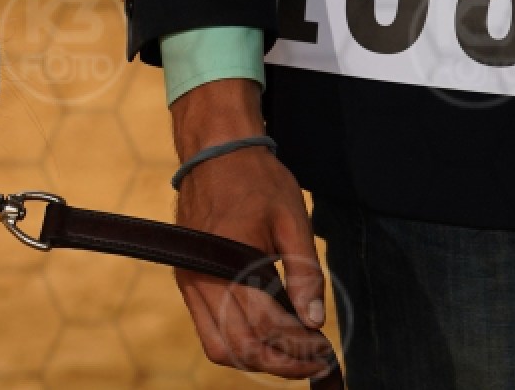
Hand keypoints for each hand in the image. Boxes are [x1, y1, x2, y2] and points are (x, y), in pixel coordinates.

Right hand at [170, 79, 332, 379]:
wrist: (214, 151)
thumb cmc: (257, 180)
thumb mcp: (293, 220)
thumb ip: (305, 274)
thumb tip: (315, 323)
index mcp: (229, 262)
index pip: (265, 328)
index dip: (299, 349)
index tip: (326, 351)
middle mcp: (201, 278)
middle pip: (239, 349)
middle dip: (280, 363)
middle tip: (315, 359)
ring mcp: (189, 281)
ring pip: (219, 347)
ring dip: (257, 359)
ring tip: (293, 352)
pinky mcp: (187, 279)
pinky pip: (209, 328)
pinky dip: (239, 342)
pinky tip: (270, 332)